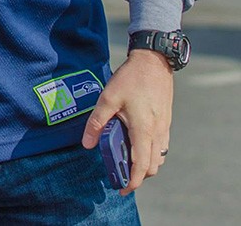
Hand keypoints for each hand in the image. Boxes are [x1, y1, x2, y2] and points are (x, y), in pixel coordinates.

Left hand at [81, 50, 173, 193]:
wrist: (154, 62)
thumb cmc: (131, 79)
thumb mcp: (108, 98)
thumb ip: (97, 122)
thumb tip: (87, 144)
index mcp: (144, 130)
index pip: (142, 165)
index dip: (133, 181)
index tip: (123, 189)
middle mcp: (158, 132)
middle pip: (153, 166)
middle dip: (138, 176)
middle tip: (121, 176)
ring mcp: (164, 127)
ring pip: (159, 157)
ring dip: (145, 165)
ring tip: (126, 161)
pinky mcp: (165, 121)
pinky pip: (161, 146)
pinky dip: (151, 153)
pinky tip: (136, 145)